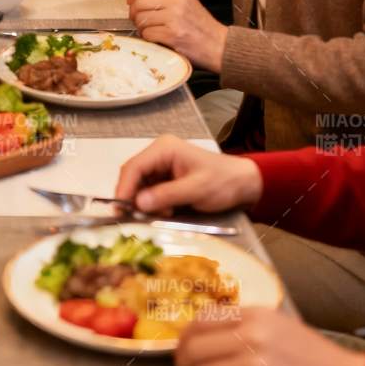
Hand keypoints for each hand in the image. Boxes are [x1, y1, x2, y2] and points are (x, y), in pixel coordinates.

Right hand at [113, 134, 262, 214]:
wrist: (244, 185)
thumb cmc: (224, 182)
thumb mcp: (197, 189)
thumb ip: (167, 195)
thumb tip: (138, 203)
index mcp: (164, 149)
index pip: (134, 167)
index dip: (124, 188)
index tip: (120, 209)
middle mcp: (159, 155)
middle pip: (133, 176)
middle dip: (135, 198)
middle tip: (141, 216)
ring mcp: (161, 167)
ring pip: (139, 187)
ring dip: (146, 203)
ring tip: (165, 212)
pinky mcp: (165, 179)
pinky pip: (150, 193)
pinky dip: (155, 205)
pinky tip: (168, 211)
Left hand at [128, 0, 228, 71]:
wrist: (220, 46)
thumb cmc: (200, 27)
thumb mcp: (185, 4)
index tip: (131, 6)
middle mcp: (176, 1)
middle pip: (139, 4)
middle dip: (134, 15)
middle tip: (139, 22)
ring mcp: (174, 18)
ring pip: (141, 19)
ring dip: (141, 28)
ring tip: (151, 31)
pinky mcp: (172, 34)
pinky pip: (147, 34)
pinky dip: (148, 38)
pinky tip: (157, 39)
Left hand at [176, 308, 364, 365]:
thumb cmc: (311, 357)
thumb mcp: (278, 326)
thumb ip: (240, 323)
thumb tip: (197, 333)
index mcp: (256, 316)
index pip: (199, 321)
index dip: (184, 337)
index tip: (182, 348)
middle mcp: (252, 339)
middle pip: (194, 351)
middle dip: (187, 364)